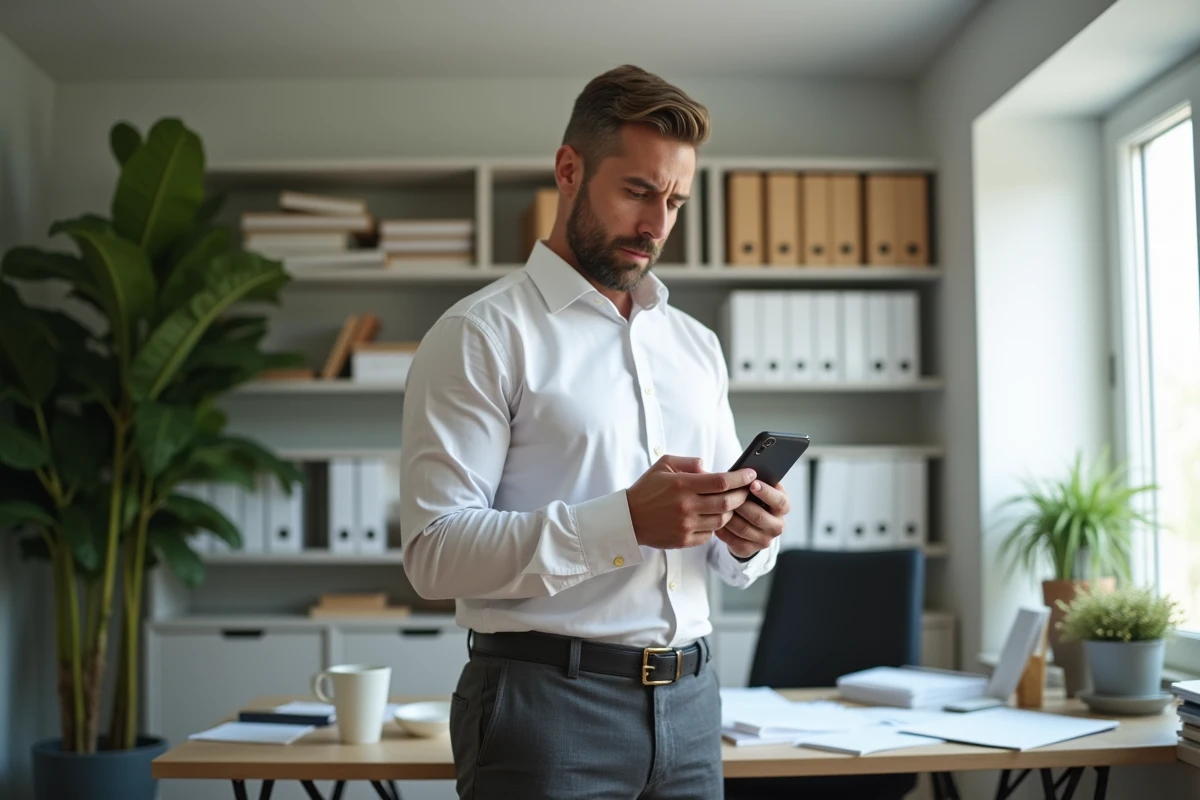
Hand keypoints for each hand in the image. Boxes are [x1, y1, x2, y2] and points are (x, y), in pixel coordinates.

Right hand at [627, 455, 756, 549]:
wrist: (628, 519)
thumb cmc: (647, 489)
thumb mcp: (664, 465)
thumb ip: (689, 462)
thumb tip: (710, 468)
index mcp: (683, 484)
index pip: (721, 481)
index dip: (740, 478)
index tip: (751, 474)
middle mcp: (686, 506)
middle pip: (727, 503)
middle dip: (742, 496)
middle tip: (746, 491)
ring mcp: (686, 525)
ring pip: (721, 520)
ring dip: (729, 512)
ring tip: (729, 504)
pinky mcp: (684, 540)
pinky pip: (709, 534)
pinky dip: (714, 526)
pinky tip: (710, 518)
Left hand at [715, 480, 789, 558]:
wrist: (746, 522)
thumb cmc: (750, 497)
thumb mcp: (755, 487)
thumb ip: (753, 479)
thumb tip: (743, 471)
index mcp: (782, 506)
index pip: (780, 501)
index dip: (766, 493)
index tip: (752, 484)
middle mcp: (777, 525)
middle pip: (760, 517)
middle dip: (742, 505)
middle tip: (728, 496)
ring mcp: (765, 539)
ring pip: (744, 529)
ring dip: (730, 517)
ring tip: (718, 507)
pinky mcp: (750, 549)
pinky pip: (734, 541)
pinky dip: (723, 530)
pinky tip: (715, 521)